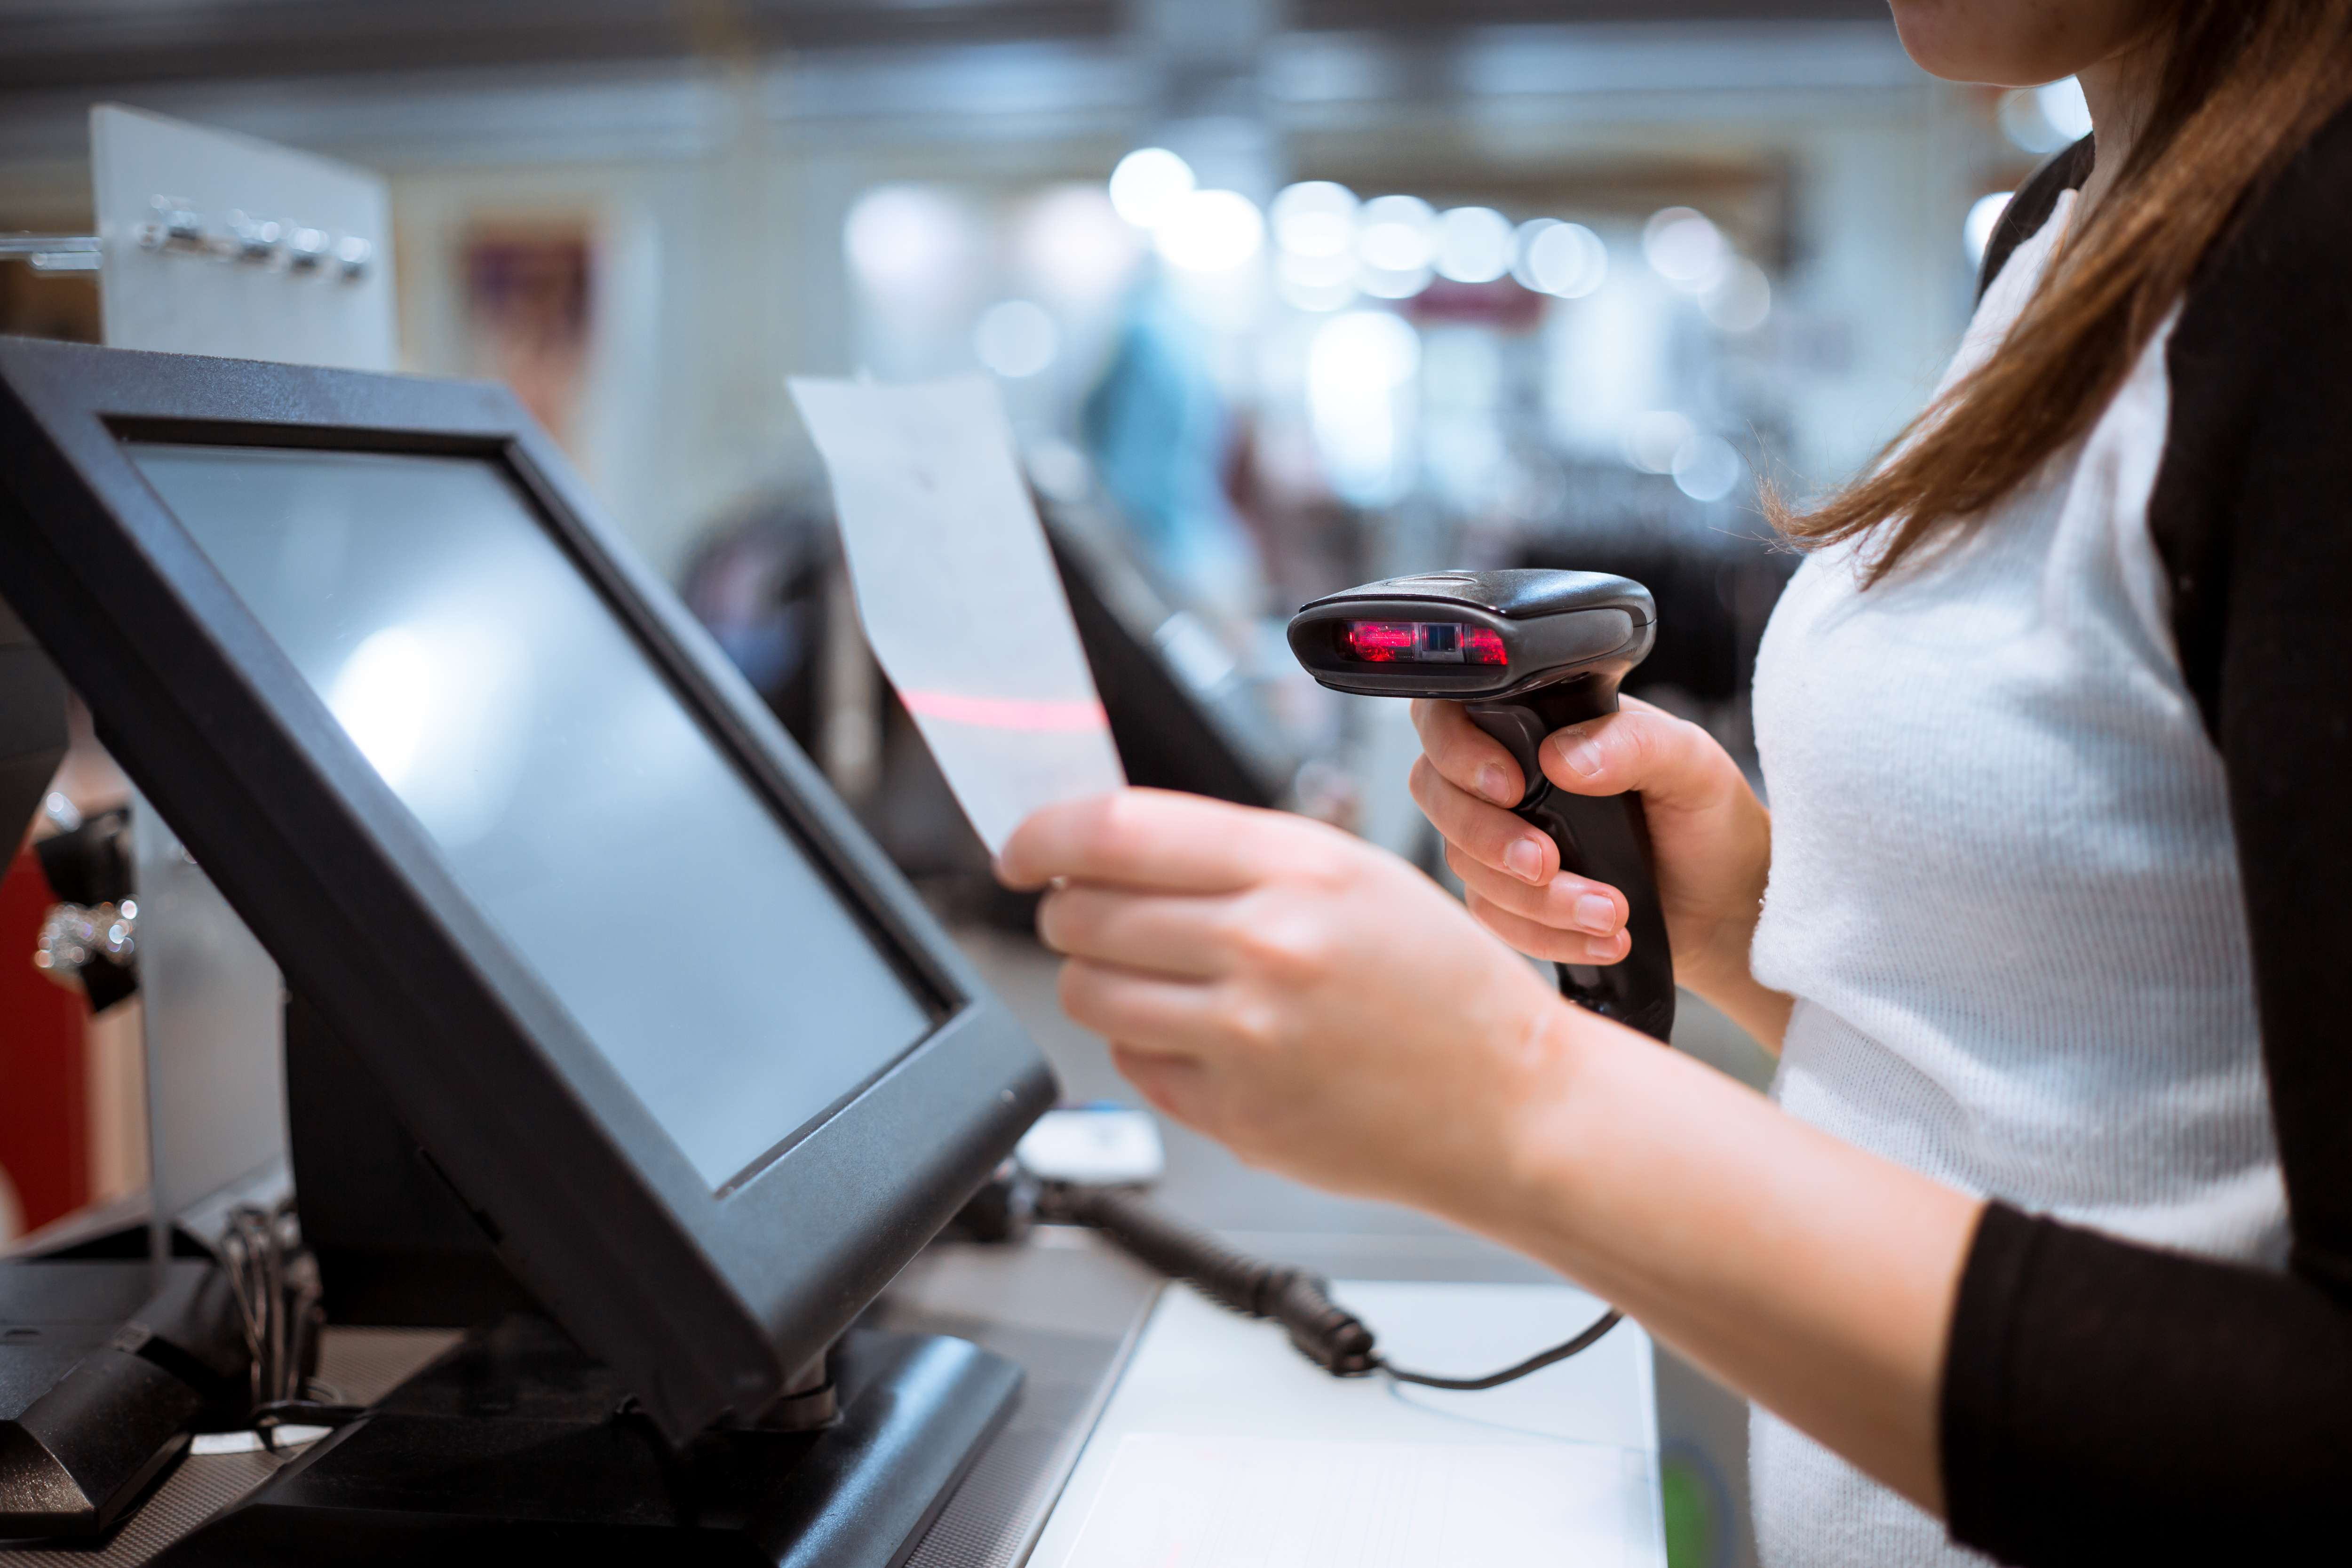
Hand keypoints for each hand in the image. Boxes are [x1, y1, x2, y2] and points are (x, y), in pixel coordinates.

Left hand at [997, 788, 1597, 1219]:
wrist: (1510, 1102)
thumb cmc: (1441, 984)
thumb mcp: (1352, 874)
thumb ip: (1231, 852)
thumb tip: (1104, 845)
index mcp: (1297, 868)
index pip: (1113, 832)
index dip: (1042, 836)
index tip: (1020, 848)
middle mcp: (1266, 947)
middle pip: (1083, 914)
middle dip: (1071, 911)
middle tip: (1096, 914)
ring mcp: (1245, 1038)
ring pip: (1087, 991)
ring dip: (1097, 978)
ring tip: (1156, 976)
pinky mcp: (1233, 1114)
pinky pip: (1130, 1060)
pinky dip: (1145, 1042)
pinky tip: (1206, 1034)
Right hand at [1407, 697, 1787, 1044]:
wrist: (1727, 905)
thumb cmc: (1710, 821)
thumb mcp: (1691, 764)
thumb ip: (1633, 744)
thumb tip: (1562, 758)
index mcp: (1541, 724)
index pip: (1453, 714)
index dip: (1457, 749)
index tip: (1508, 785)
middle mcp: (1509, 776)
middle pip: (1436, 792)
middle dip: (1486, 836)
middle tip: (1547, 863)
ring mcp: (1503, 838)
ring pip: (1464, 864)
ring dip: (1535, 899)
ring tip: (1609, 914)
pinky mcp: (1512, 897)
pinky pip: (1492, 917)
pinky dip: (1543, 935)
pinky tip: (1600, 939)